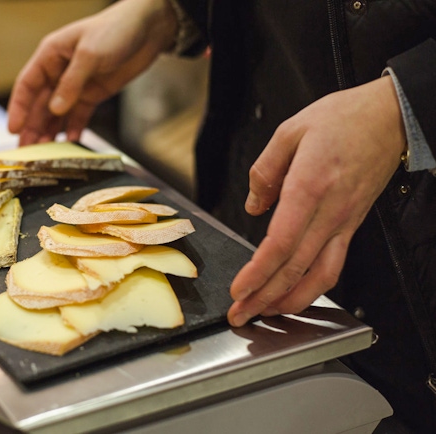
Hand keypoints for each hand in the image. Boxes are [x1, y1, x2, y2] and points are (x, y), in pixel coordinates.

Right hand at [7, 0, 177, 145]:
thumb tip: (55, 110)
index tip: (13, 129)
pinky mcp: (93, 94)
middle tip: (26, 151)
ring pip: (57, 113)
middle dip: (32, 127)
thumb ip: (71, 83)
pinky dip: (74, 128)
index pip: (27, 85)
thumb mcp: (90, 55)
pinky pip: (79, 115)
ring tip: (45, 152)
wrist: (148, 29)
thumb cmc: (115, 30)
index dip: (18, 108)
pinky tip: (70, 142)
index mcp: (50, 55)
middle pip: (40, 104)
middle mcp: (59, 71)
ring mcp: (76, 85)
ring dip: (50, 132)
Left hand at [227, 75, 405, 326]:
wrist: (390, 117)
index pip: (281, 243)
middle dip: (264, 297)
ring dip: (291, 300)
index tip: (238, 290)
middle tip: (240, 315)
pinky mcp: (352, 224)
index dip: (258, 272)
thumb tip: (253, 205)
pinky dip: (314, 286)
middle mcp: (329, 211)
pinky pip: (334, 264)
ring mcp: (344, 222)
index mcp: (309, 187)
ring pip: (320, 275)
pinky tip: (296, 294)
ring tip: (265, 314)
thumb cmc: (343, 119)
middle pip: (295, 268)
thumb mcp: (290, 131)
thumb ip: (264, 171)